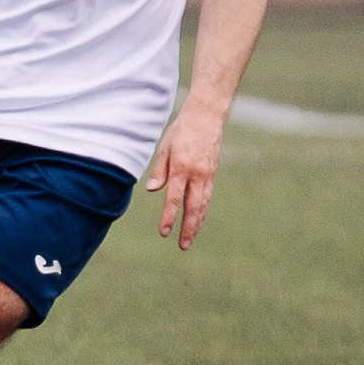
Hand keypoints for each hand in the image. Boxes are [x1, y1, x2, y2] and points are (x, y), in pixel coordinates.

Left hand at [144, 106, 223, 249]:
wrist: (206, 118)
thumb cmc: (180, 132)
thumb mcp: (164, 147)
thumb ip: (159, 170)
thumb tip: (151, 190)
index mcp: (182, 168)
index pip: (174, 198)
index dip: (168, 216)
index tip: (164, 232)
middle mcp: (197, 175)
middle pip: (193, 207)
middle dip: (188, 228)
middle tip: (182, 246)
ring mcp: (207, 175)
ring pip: (203, 204)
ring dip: (197, 223)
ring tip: (190, 238)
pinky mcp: (212, 174)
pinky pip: (208, 196)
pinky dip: (202, 210)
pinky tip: (198, 220)